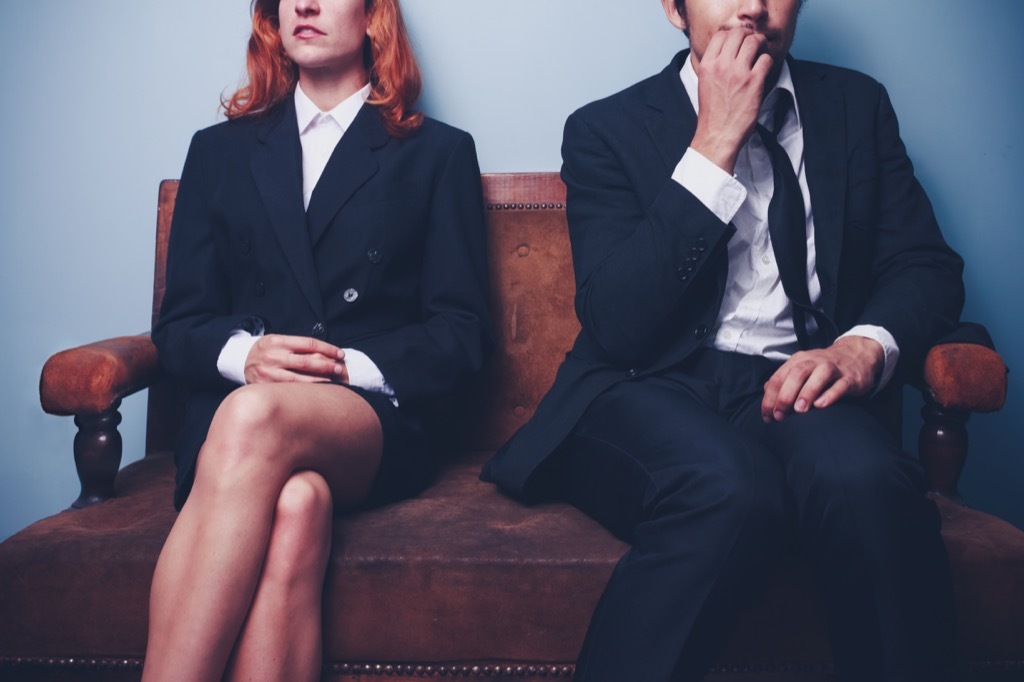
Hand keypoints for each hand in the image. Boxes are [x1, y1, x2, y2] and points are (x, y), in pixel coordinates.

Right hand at [243, 334, 347, 384]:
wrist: (241, 360)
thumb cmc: (267, 350)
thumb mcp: (278, 341)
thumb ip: (297, 346)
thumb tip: (327, 352)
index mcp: (278, 341)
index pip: (309, 344)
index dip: (327, 349)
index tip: (340, 354)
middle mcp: (272, 356)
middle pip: (306, 362)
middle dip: (326, 365)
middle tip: (339, 369)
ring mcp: (267, 372)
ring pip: (298, 379)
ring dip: (318, 381)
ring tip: (332, 381)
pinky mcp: (264, 386)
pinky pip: (288, 390)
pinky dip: (303, 391)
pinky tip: (314, 392)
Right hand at [690, 27, 773, 173]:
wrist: (717, 135)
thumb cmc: (713, 113)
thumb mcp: (705, 84)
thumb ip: (715, 65)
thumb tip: (728, 51)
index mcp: (707, 65)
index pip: (721, 34)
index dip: (733, 35)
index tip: (739, 42)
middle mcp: (721, 66)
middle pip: (739, 33)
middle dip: (749, 36)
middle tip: (753, 45)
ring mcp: (738, 73)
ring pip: (754, 41)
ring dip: (761, 45)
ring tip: (760, 54)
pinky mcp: (754, 82)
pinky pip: (766, 59)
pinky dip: (768, 62)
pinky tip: (763, 71)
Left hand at [761, 336, 884, 422]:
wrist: (857, 355)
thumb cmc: (823, 367)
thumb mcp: (802, 369)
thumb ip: (784, 380)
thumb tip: (766, 393)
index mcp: (798, 361)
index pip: (778, 378)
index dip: (770, 398)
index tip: (768, 416)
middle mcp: (814, 362)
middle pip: (796, 374)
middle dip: (785, 396)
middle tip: (780, 415)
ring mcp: (833, 368)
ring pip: (818, 376)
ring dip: (807, 392)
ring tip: (800, 410)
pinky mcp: (850, 378)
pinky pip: (840, 385)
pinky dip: (830, 394)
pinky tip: (821, 405)